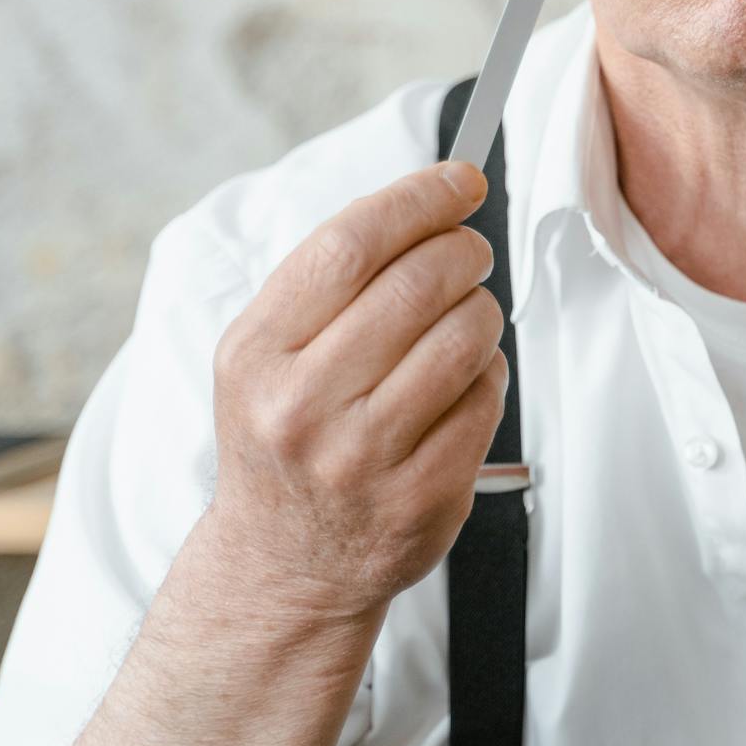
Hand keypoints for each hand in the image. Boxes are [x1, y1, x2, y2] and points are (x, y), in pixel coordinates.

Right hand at [203, 161, 507, 629]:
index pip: (350, 244)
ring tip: (464, 318)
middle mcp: (301, 406)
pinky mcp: (420, 498)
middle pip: (417, 283)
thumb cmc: (285, 437)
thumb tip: (431, 201)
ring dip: (480, 310)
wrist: (282, 565)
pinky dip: (489, 374)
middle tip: (470, 252)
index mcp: (256, 354)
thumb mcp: (264, 355)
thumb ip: (330, 281)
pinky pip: (486, 398)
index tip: (460, 180)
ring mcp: (362, 458)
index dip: (418, 199)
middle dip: (463, 250)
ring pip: (465, 336)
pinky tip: (463, 382)